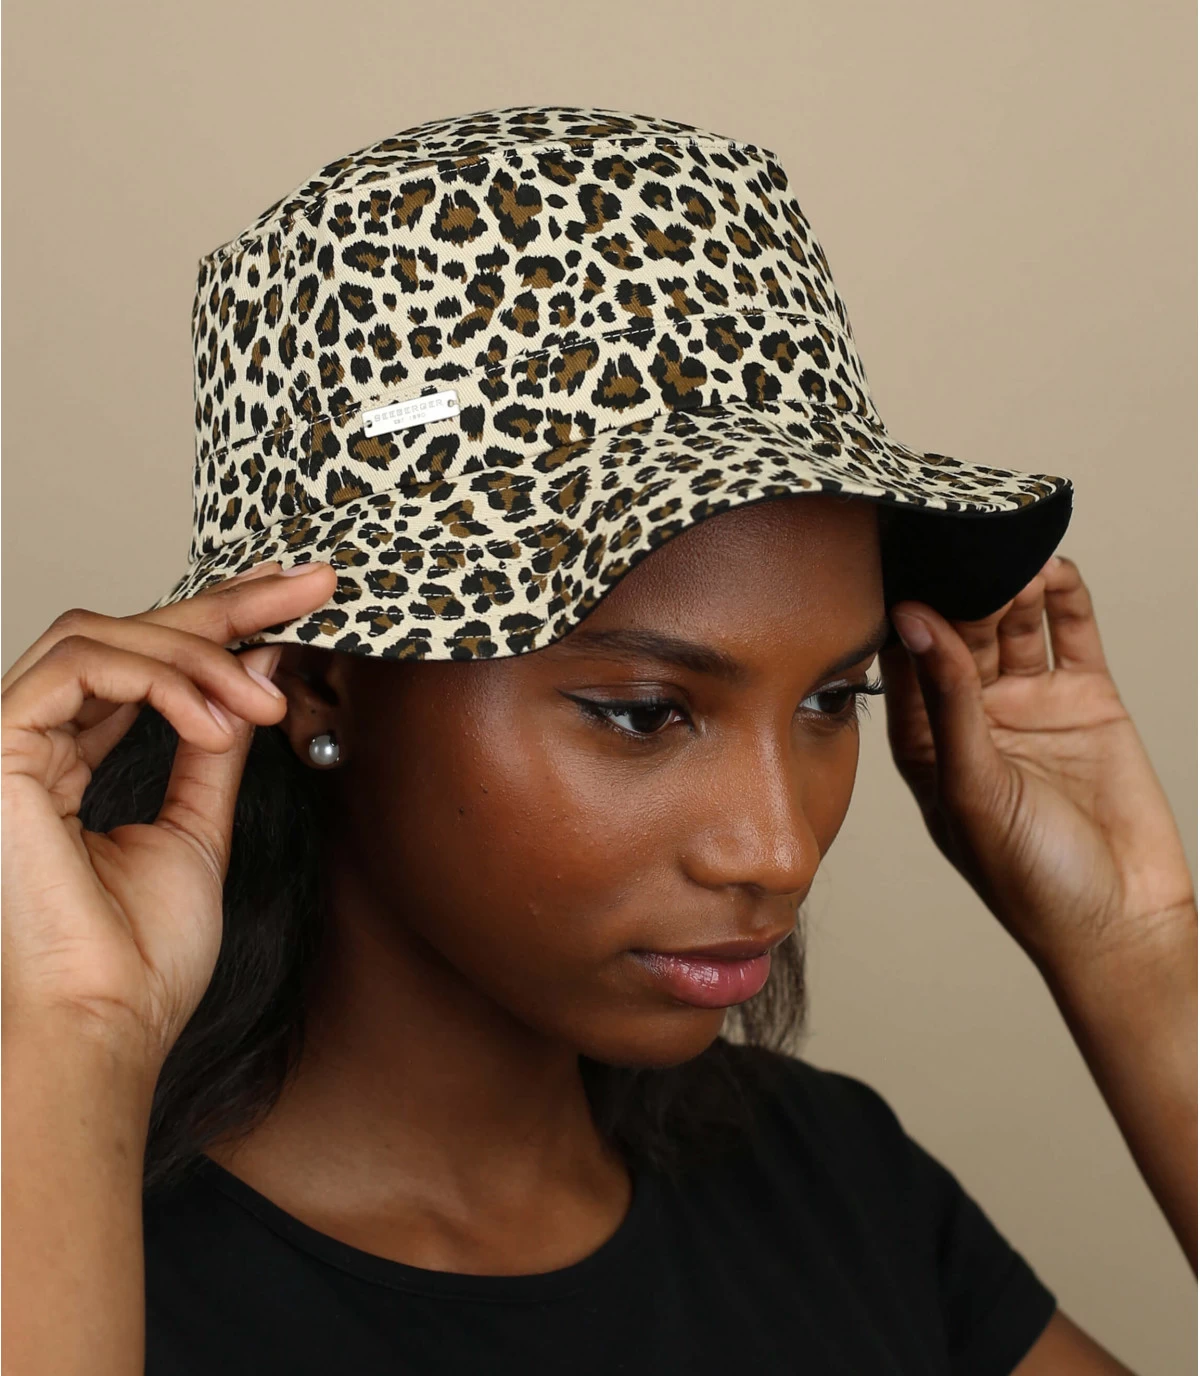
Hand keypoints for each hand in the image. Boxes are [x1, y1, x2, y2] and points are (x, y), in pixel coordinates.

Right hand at [0, 562, 337, 1064]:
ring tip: (263, 703)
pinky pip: (81, 668)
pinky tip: (216, 720)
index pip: (147, 660)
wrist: (110, 1019)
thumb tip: (256, 667)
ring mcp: (10, 740)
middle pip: (126, 628)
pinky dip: (160, 681)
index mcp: (73, 755)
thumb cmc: (143, 950)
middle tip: (309, 589)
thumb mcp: (199, 825)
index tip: (298, 592)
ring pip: (102, 634)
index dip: (222, 618)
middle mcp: (37, 738)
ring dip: (200, 656)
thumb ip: (214, 744)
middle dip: (228, 605)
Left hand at [878, 555, 1194, 975]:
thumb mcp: (975, 790)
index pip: (901, 661)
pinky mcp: (1086, 700)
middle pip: (957, 631)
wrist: (1124, 924)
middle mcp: (972, 717)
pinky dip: (1064, 598)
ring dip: (1008, 584)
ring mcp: (1029, 705)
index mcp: (925, 742)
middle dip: (957, 587)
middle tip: (957, 540)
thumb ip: (948, 703)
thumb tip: (912, 621)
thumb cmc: (1030, 881)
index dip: (896, 612)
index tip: (889, 558)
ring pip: (1012, 624)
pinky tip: (1053, 566)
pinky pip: (1070, 634)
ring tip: (1005, 545)